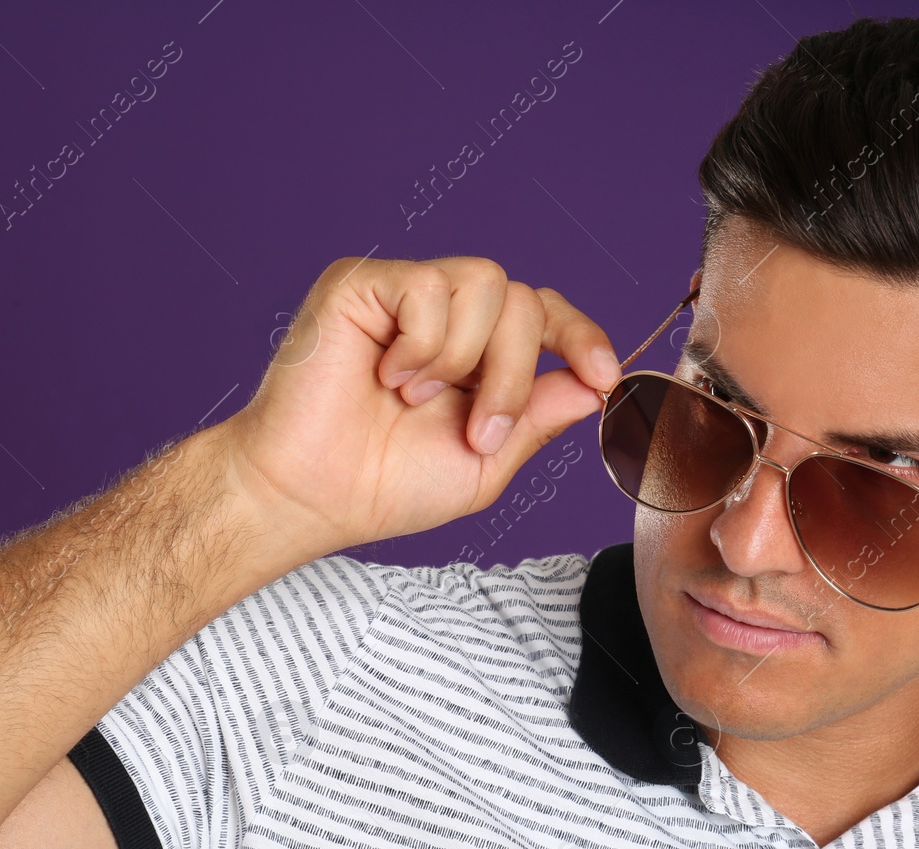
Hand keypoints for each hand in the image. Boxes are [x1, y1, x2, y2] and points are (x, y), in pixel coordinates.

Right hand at [221, 255, 620, 555]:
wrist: (314, 496)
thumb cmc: (383, 484)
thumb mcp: (487, 462)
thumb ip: (539, 418)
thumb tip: (594, 384)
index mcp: (476, 353)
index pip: (545, 314)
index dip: (582, 337)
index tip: (603, 376)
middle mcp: (442, 315)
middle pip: (524, 301)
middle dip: (515, 376)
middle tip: (475, 430)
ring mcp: (402, 294)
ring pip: (487, 283)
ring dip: (466, 358)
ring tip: (415, 399)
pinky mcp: (362, 283)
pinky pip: (430, 287)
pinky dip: (422, 346)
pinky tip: (386, 376)